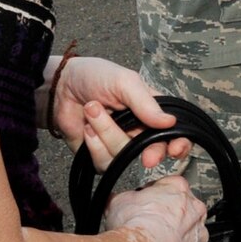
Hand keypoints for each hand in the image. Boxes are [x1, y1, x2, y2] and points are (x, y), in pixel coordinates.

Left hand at [45, 55, 189, 170]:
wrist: (60, 88)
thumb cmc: (95, 77)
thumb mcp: (124, 82)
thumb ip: (145, 103)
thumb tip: (170, 122)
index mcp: (151, 110)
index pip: (174, 132)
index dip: (180, 143)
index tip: (175, 149)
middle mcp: (139, 131)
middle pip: (154, 151)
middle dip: (149, 152)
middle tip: (146, 157)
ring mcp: (120, 146)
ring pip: (125, 157)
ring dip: (107, 134)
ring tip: (92, 111)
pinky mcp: (101, 157)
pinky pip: (105, 164)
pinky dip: (94, 146)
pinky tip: (87, 128)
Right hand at [106, 176, 208, 241]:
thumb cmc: (135, 226)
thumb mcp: (118, 201)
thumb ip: (122, 197)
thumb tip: (114, 199)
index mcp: (178, 188)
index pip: (168, 186)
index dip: (153, 196)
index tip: (144, 204)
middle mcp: (194, 210)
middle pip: (182, 209)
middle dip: (167, 217)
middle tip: (148, 226)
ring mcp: (198, 235)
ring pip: (189, 234)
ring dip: (175, 239)